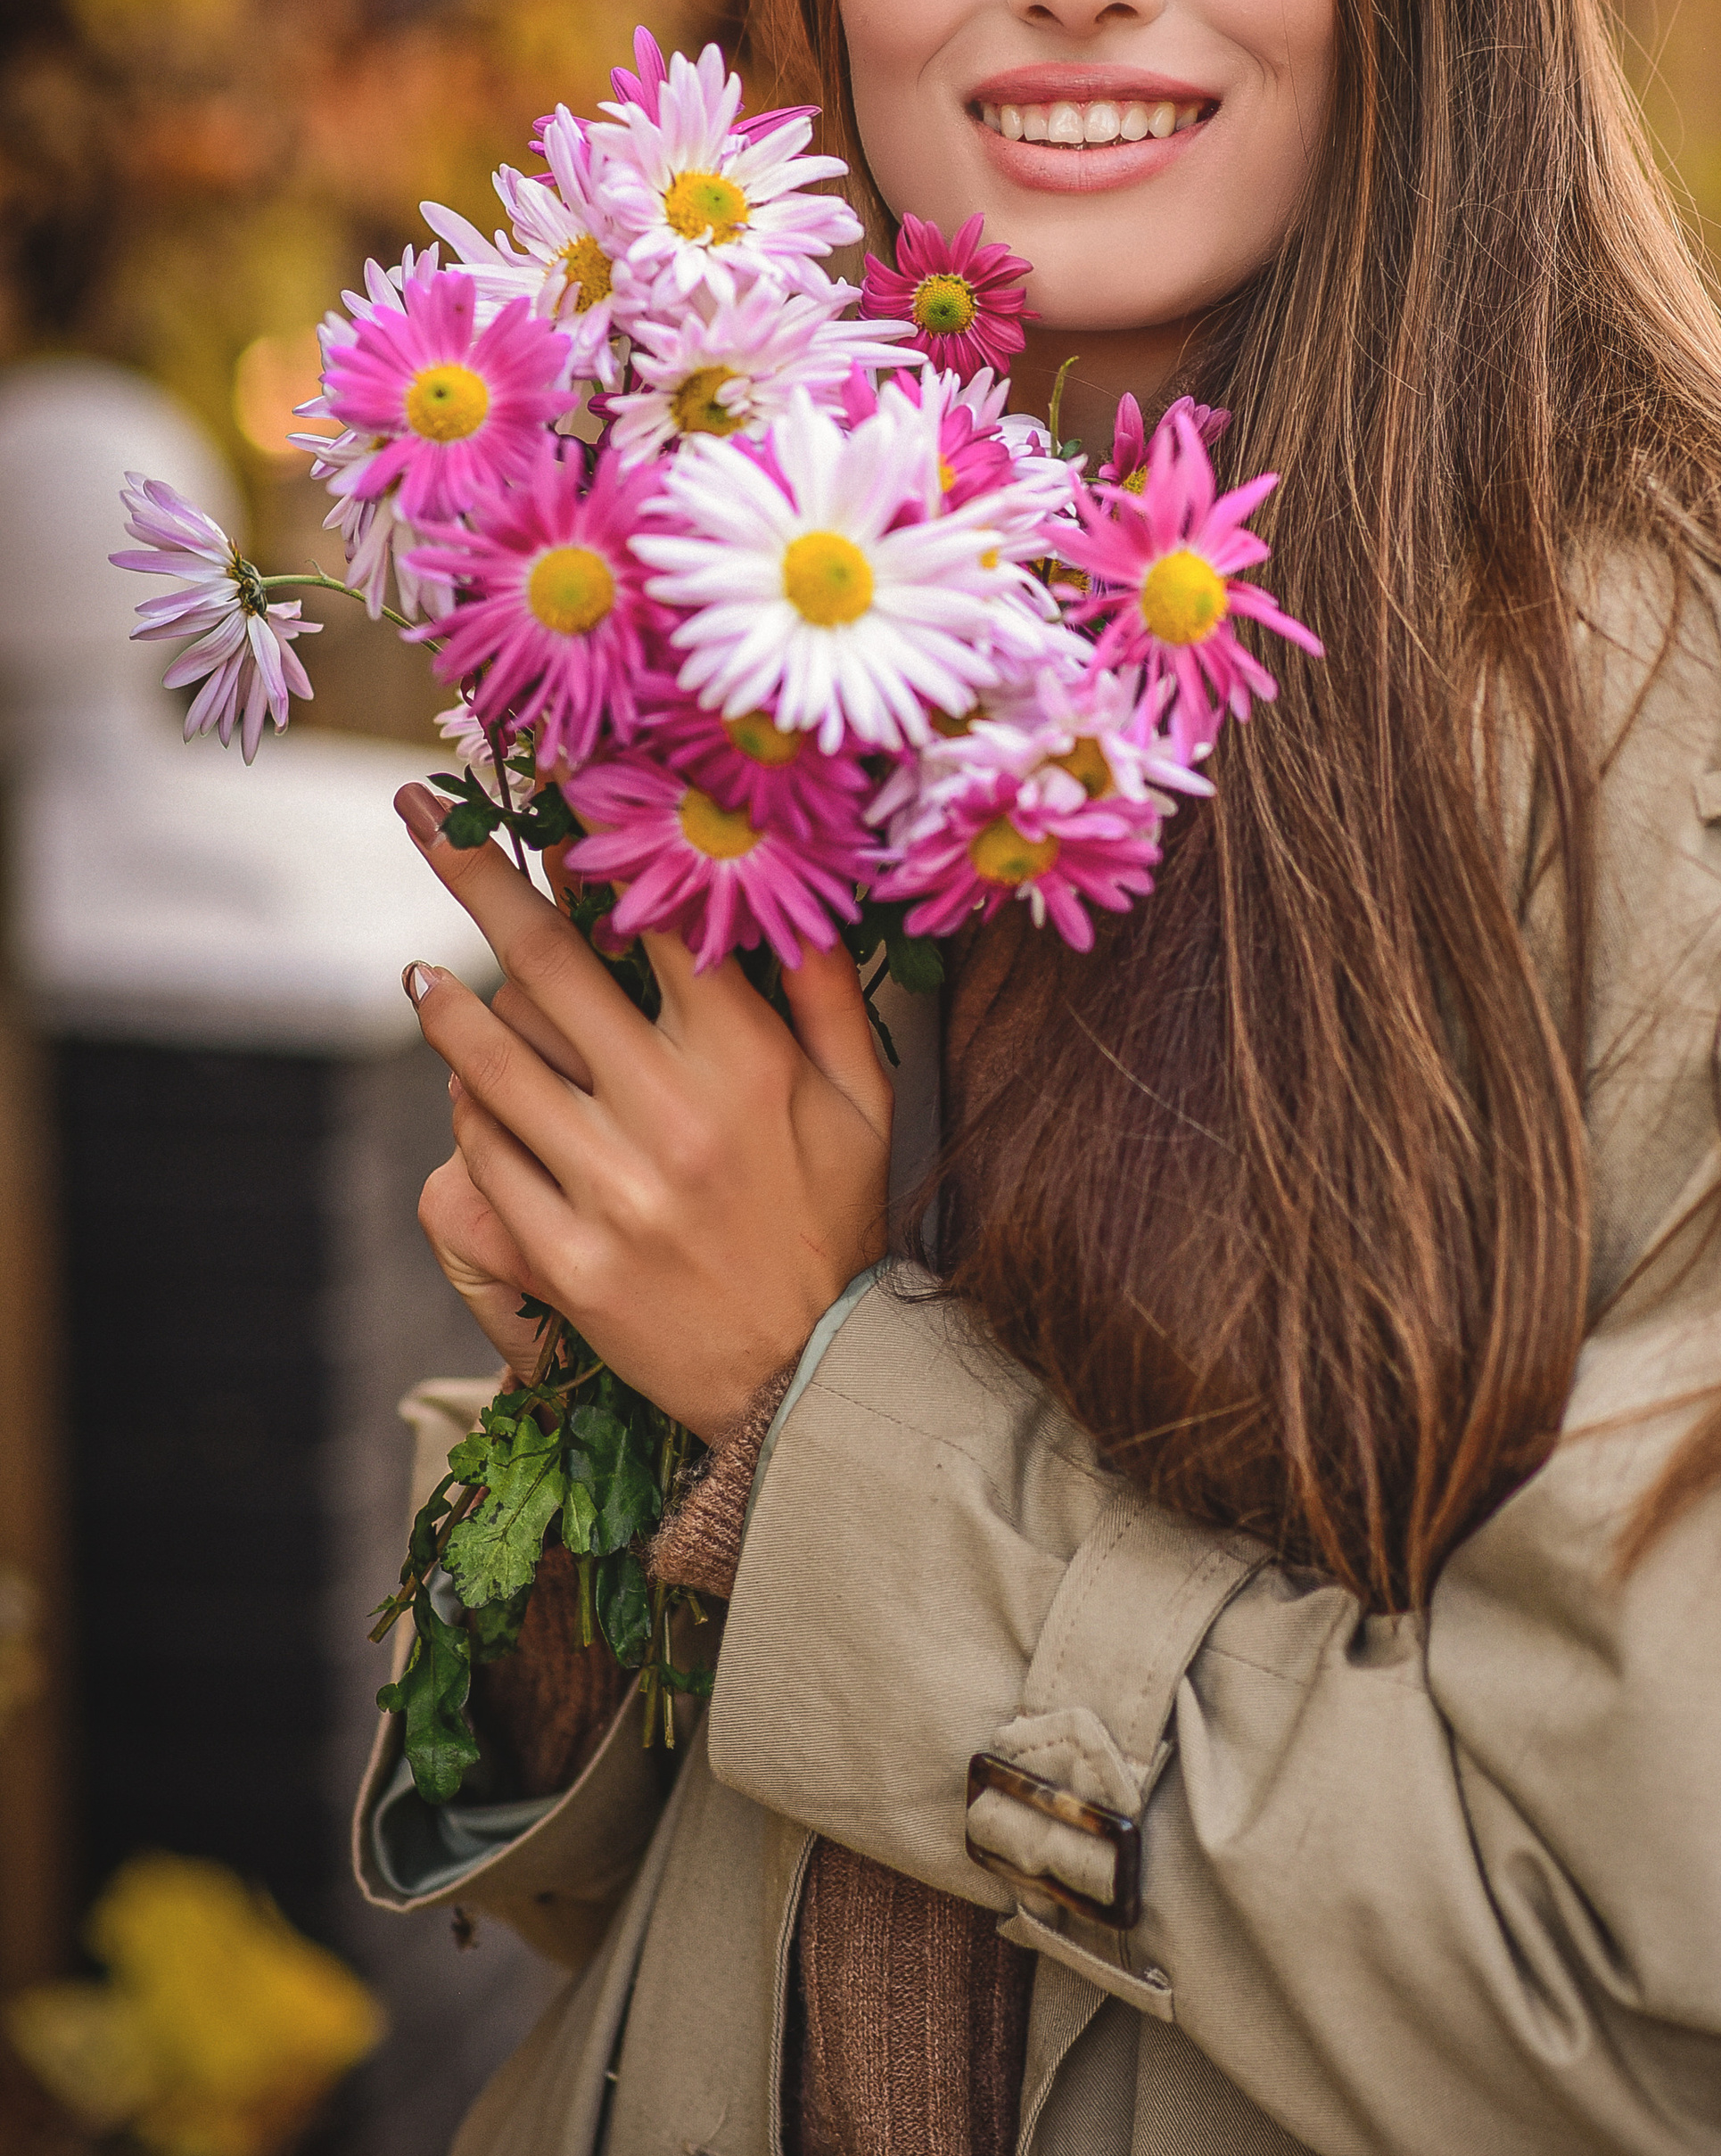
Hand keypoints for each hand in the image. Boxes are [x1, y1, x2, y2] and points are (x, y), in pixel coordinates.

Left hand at [394, 784, 892, 1441]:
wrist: (811, 1381)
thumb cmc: (844, 1224)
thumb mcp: (866, 1101)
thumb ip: (828, 990)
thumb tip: (787, 888)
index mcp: (749, 1060)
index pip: (657, 917)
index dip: (599, 836)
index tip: (552, 773)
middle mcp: (672, 1113)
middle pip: (549, 961)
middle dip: (476, 872)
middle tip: (420, 812)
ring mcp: (612, 1189)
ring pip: (494, 1062)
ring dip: (445, 1002)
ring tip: (419, 971)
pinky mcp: (567, 1259)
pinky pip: (490, 1160)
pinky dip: (470, 1114)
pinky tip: (464, 1091)